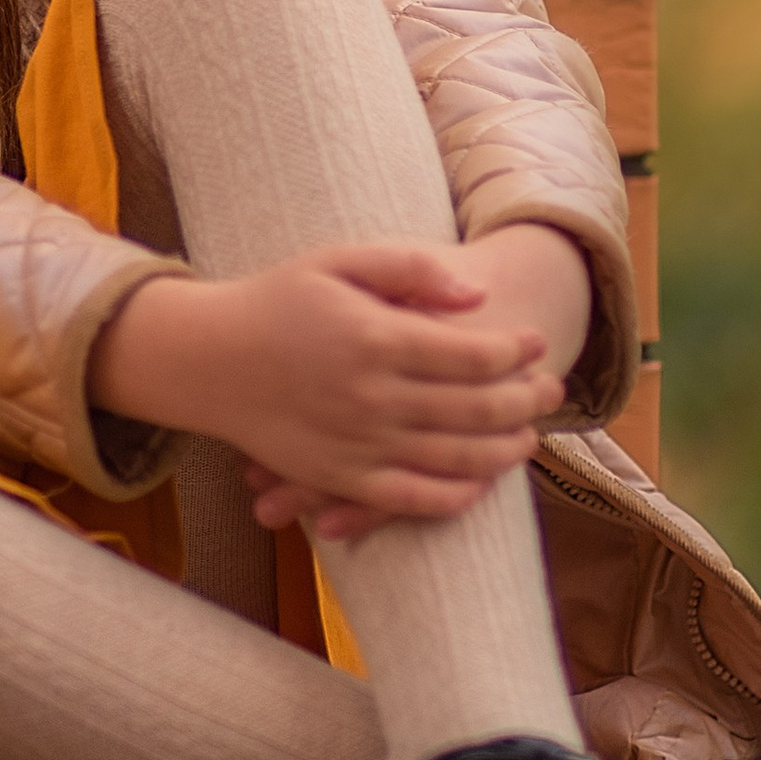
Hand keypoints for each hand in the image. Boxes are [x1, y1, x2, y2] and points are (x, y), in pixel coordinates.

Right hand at [241, 223, 595, 540]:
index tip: (536, 341)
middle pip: (475, 408)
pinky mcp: (340, 477)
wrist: (208, 359)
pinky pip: (411, 499)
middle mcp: (371, 396)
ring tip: (530, 438)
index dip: (515, 351)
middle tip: (552, 391)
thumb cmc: (279, 300)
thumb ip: (410, 269)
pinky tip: (480, 484)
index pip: (472, 354)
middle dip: (525, 400)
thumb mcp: (339, 260)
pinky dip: (454, 497)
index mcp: (375, 338)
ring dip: (504, 450)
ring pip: (454, 458)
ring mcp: (357, 443)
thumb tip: (476, 296)